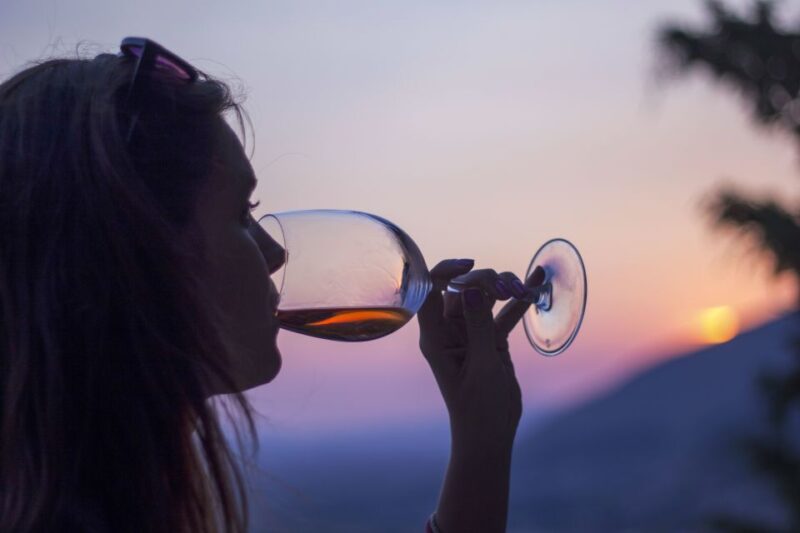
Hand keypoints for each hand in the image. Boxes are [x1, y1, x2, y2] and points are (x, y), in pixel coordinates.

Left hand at [418, 258, 541, 454]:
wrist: (490, 434)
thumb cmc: (478, 407)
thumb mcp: (481, 366)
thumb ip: (478, 325)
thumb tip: (470, 287)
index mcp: (435, 336)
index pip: (429, 292)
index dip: (443, 271)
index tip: (469, 265)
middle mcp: (449, 330)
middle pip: (462, 289)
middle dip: (486, 281)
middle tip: (509, 289)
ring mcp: (470, 333)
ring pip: (484, 297)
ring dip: (504, 288)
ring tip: (523, 290)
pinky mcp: (490, 339)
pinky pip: (502, 313)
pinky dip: (517, 302)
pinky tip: (533, 285)